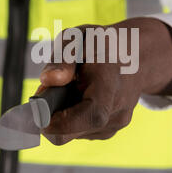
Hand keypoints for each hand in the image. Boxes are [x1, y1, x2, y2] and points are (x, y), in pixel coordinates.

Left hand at [38, 18, 171, 145]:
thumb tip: (48, 80)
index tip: (37, 112)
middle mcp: (118, 109)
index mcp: (111, 84)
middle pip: (72, 133)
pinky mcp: (109, 131)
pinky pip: (80, 133)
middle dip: (50, 120)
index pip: (91, 116)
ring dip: (62, 117)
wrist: (134, 56)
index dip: (60, 121)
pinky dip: (72, 120)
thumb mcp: (79, 38)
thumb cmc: (102, 45)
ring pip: (73, 134)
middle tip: (42, 98)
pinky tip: (78, 99)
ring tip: (67, 92)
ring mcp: (116, 124)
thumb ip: (62, 58)